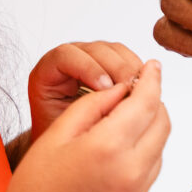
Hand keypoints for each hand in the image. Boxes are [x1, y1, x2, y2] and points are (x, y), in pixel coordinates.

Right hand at [0, 60, 169, 191]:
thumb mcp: (58, 133)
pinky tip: (125, 140)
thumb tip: (120, 90)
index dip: (152, 78)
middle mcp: (130, 169)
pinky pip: (154, 163)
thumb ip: (94, 105)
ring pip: (162, 142)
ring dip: (152, 122)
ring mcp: (136, 189)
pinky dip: (149, 144)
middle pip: (161, 120)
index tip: (152, 65)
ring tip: (128, 113)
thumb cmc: (36, 189)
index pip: (146, 102)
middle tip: (136, 87)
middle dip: (154, 98)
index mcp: (108, 147)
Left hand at [27, 39, 143, 138]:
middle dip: (116, 68)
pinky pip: (127, 58)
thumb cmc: (58, 134)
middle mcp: (70, 58)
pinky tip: (143, 88)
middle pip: (97, 49)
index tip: (104, 89)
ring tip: (138, 91)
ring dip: (131, 69)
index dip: (88, 68)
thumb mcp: (60, 124)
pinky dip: (138, 71)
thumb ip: (81, 110)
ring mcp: (91, 57)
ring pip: (116, 51)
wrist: (63, 142)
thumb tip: (112, 99)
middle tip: (129, 89)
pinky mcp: (109, 62)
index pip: (66, 55)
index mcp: (48, 70)